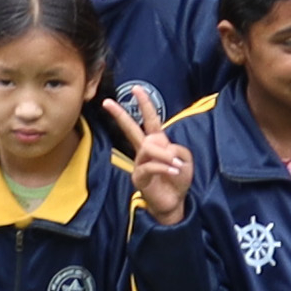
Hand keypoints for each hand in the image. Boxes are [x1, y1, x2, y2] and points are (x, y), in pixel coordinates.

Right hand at [123, 99, 194, 224]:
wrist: (174, 202)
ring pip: (148, 149)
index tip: (136, 89)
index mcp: (157, 142)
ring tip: (176, 166)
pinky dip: (163, 167)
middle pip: (130, 129)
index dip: (145, 104)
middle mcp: (145, 150)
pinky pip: (150, 166)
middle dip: (119, 115)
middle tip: (106, 102)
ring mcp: (139, 163)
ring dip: (165, 156)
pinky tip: (173, 171)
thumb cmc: (177, 179)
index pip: (150, 120)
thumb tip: (162, 148)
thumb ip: (177, 149)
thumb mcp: (185, 160)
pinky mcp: (139, 177)